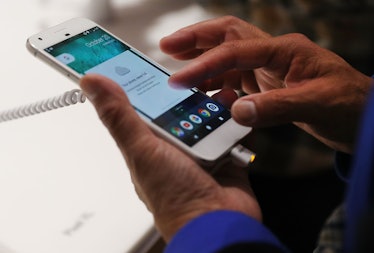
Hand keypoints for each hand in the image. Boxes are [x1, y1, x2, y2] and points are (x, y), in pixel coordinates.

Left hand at [80, 74, 260, 240]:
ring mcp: (199, 150)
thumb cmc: (176, 197)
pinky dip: (232, 119)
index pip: (141, 107)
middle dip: (185, 92)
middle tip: (189, 77)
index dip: (141, 85)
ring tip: (216, 94)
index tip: (143, 64)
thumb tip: (92, 84)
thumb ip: (119, 116)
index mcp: (148, 144)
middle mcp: (173, 146)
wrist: (218, 223)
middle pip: (177, 109)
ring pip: (204, 116)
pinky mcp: (222, 154)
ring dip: (211, 104)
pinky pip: (227, 129)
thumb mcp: (142, 150)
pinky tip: (234, 110)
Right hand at [160, 16, 372, 153]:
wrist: (364, 116)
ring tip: (177, 66)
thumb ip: (276, 107)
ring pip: (228, 54)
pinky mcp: (268, 83)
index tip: (179, 79)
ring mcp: (270, 68)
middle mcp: (274, 53)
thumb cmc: (348, 105)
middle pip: (228, 35)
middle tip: (167, 46)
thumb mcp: (316, 105)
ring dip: (202, 57)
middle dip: (196, 39)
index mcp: (285, 50)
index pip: (235, 51)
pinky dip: (216, 81)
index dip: (205, 64)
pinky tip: (204, 91)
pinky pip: (235, 77)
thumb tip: (237, 111)